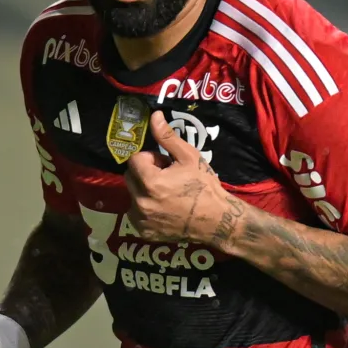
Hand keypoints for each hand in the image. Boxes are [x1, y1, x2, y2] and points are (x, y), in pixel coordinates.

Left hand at [123, 109, 233, 242]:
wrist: (216, 220)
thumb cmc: (204, 186)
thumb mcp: (188, 157)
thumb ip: (167, 137)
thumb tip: (154, 116)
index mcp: (150, 182)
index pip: (135, 160)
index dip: (151, 159)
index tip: (166, 165)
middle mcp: (141, 202)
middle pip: (130, 177)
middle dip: (145, 174)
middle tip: (167, 178)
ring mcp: (141, 220)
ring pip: (132, 196)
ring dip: (144, 191)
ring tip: (167, 195)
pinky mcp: (144, 232)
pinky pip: (136, 215)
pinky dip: (145, 210)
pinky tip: (164, 209)